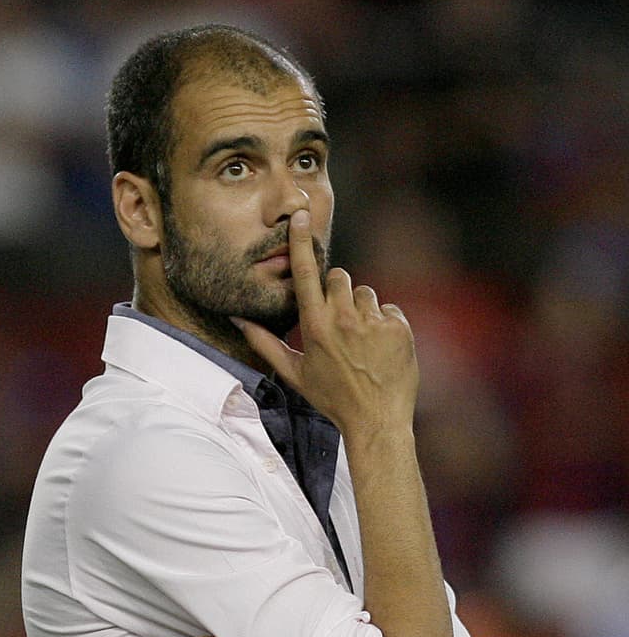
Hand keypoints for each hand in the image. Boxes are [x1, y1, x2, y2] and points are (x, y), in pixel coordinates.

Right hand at [233, 210, 417, 441]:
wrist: (376, 419)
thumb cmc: (331, 398)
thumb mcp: (294, 373)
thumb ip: (264, 343)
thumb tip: (236, 320)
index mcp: (315, 327)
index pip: (306, 273)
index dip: (301, 242)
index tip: (299, 217)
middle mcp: (343, 319)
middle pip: (339, 277)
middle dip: (337, 292)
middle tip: (338, 324)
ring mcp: (373, 322)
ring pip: (365, 292)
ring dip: (361, 310)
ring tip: (360, 342)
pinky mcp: (399, 326)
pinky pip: (388, 309)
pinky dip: (384, 324)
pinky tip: (380, 349)